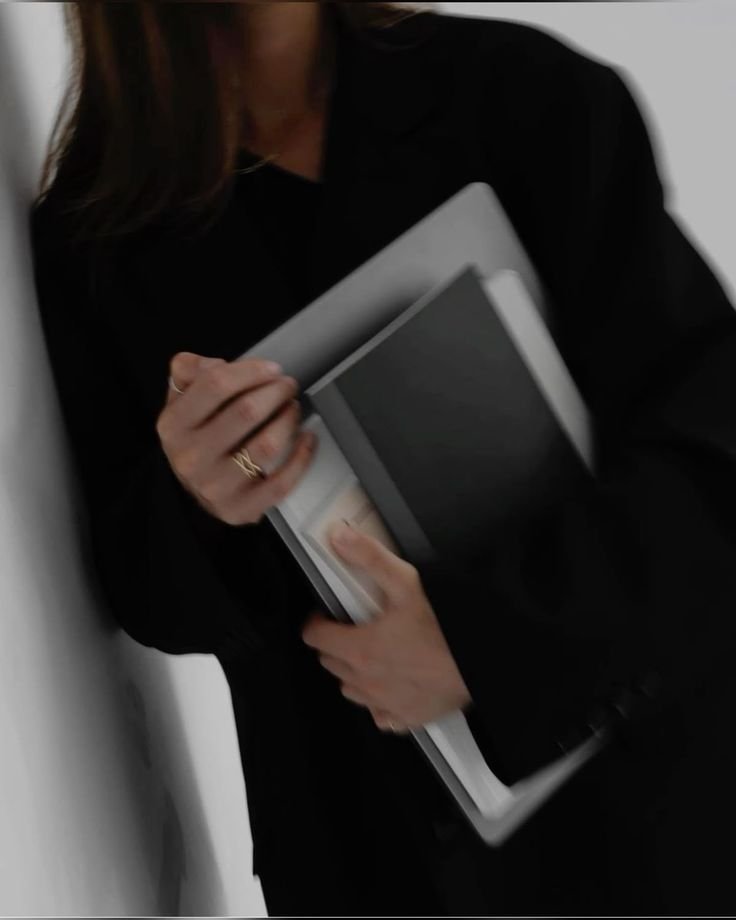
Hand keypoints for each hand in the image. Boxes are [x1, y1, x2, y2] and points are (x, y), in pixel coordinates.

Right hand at [156, 352, 316, 524]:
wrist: (195, 487)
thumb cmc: (197, 436)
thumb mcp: (182, 399)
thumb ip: (191, 370)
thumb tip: (218, 364)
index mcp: (173, 425)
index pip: (215, 384)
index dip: (250, 371)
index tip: (271, 369)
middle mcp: (190, 457)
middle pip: (246, 411)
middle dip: (276, 392)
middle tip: (288, 386)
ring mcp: (215, 487)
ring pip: (267, 445)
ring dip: (289, 419)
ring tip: (293, 408)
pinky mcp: (239, 509)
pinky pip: (281, 482)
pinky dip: (302, 456)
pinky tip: (307, 437)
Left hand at [302, 522, 471, 731]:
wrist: (481, 663)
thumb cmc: (445, 630)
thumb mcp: (406, 583)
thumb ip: (369, 558)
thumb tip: (340, 539)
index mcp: (360, 649)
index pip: (316, 637)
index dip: (317, 622)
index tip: (327, 615)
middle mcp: (366, 680)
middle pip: (330, 663)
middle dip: (335, 644)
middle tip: (354, 628)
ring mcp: (384, 702)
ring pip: (351, 689)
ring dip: (354, 672)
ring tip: (373, 654)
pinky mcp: (405, 717)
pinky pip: (379, 714)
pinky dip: (379, 701)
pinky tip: (392, 684)